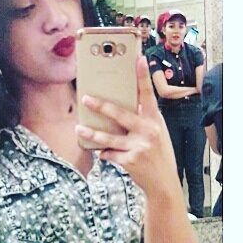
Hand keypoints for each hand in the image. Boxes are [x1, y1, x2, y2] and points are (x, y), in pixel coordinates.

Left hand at [74, 57, 179, 195]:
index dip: (143, 77)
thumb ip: (143, 119)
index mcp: (155, 120)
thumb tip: (123, 105)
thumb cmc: (158, 154)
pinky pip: (110, 154)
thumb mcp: (157, 133)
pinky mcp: (130, 162)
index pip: (149, 94)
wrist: (163, 183)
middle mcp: (148, 131)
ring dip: (92, 133)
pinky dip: (104, 152)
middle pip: (121, 115)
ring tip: (79, 128)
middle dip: (102, 106)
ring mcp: (138, 147)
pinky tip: (100, 152)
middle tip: (86, 98)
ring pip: (109, 138)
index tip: (139, 59)